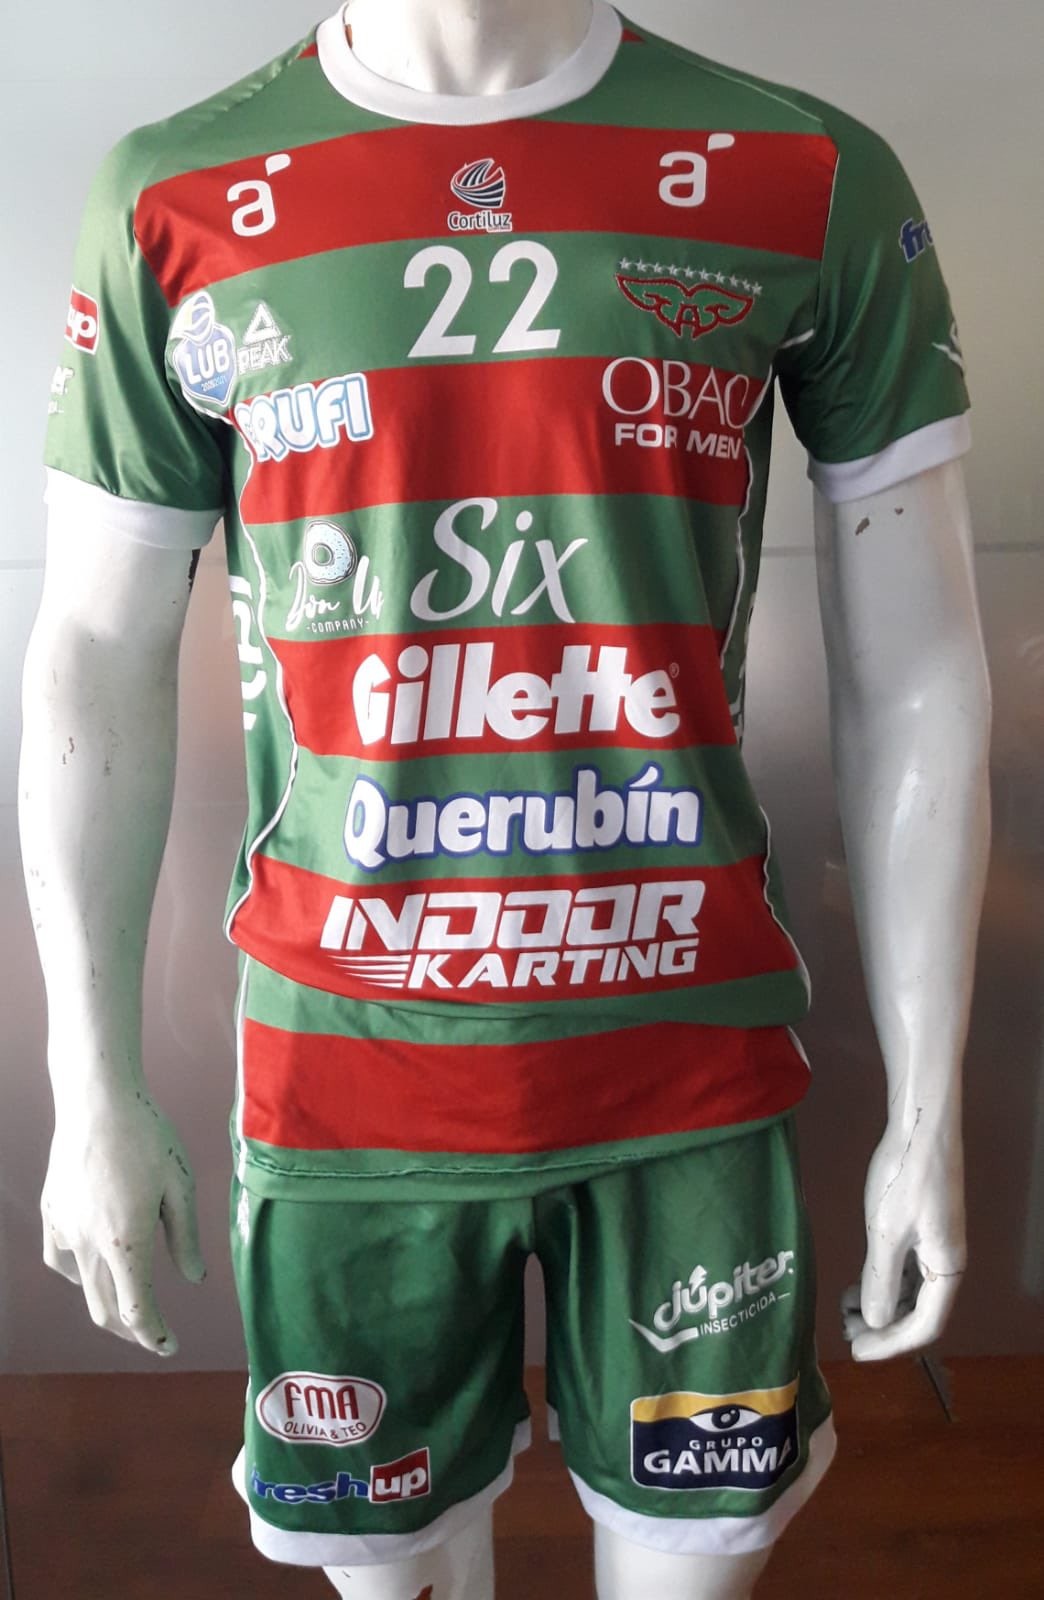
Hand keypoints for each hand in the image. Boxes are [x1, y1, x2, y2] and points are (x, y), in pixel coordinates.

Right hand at [41, 1089, 206, 1356]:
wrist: (98, 1101)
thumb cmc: (148, 1137)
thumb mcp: (180, 1186)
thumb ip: (185, 1238)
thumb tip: (193, 1279)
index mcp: (127, 1243)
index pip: (138, 1312)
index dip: (154, 1337)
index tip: (170, 1346)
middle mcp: (90, 1244)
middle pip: (106, 1310)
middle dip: (132, 1330)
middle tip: (154, 1335)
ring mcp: (65, 1229)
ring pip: (82, 1288)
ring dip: (105, 1305)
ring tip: (128, 1305)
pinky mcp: (52, 1212)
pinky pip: (61, 1258)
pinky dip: (77, 1273)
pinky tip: (92, 1267)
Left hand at [841, 1114, 965, 1361]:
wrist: (921, 1124)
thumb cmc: (904, 1178)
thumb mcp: (885, 1234)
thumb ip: (881, 1283)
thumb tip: (877, 1323)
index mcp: (946, 1269)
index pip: (925, 1327)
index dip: (892, 1346)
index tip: (856, 1352)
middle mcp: (947, 1262)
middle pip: (921, 1313)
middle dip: (885, 1329)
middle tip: (846, 1332)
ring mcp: (938, 1243)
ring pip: (913, 1292)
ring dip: (883, 1306)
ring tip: (846, 1308)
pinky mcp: (926, 1226)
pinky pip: (909, 1270)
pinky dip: (885, 1282)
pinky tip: (858, 1281)